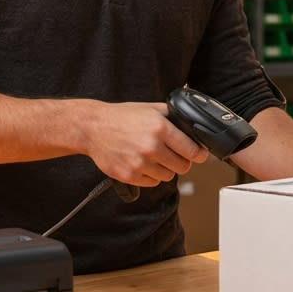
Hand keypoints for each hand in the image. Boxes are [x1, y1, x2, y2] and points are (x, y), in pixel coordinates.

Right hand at [81, 102, 208, 186]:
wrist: (92, 127)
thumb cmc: (120, 117)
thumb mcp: (150, 108)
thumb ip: (172, 116)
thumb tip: (192, 126)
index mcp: (160, 128)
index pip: (192, 150)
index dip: (199, 154)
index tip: (200, 154)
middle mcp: (151, 147)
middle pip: (183, 167)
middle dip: (182, 162)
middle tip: (175, 155)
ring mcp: (139, 163)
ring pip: (168, 176)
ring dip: (165, 169)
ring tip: (155, 157)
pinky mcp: (129, 175)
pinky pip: (152, 182)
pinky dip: (151, 176)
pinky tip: (143, 163)